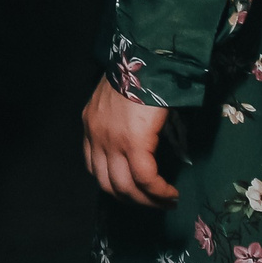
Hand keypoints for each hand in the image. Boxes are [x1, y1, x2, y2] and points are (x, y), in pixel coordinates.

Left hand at [83, 78, 176, 205]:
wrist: (144, 59)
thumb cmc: (137, 76)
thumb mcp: (118, 101)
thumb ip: (120, 123)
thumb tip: (141, 143)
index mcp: (90, 125)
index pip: (94, 167)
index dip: (115, 184)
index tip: (136, 190)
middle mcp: (96, 136)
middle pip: (108, 184)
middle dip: (133, 199)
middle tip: (155, 202)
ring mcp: (111, 141)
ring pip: (126, 187)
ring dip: (147, 201)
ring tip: (167, 201)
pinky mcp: (132, 142)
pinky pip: (145, 179)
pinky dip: (158, 192)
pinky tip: (171, 194)